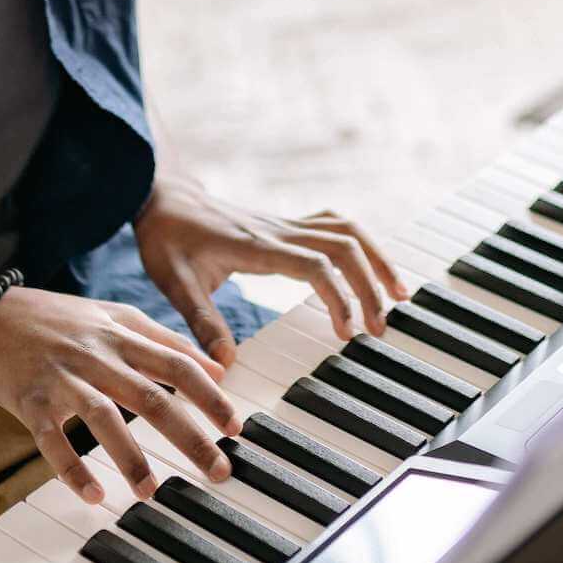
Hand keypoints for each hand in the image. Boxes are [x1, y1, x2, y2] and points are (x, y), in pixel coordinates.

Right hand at [0, 286, 240, 505]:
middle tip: (217, 470)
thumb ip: (166, 340)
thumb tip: (216, 368)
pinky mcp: (30, 401)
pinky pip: (52, 440)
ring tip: (152, 491)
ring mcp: (63, 378)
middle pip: (152, 397)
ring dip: (131, 457)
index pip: (178, 364)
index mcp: (123, 334)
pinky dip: (72, 469)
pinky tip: (95, 494)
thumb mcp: (117, 317)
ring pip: (104, 418)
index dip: (210, 396)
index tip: (235, 427)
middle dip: (189, 436)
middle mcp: (97, 355)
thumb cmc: (61, 319)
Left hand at [134, 176, 409, 364]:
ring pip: (348, 230)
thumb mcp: (175, 284)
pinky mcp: (288, 225)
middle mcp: (279, 230)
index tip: (346, 333)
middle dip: (371, 285)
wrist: (163, 196)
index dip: (338, 297)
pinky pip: (337, 226)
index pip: (315, 265)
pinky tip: (371, 268)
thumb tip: (225, 366)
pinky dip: (363, 246)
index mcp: (256, 246)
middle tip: (381, 328)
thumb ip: (202, 323)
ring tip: (399, 294)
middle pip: (345, 246)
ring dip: (377, 259)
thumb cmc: (168, 238)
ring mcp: (286, 224)